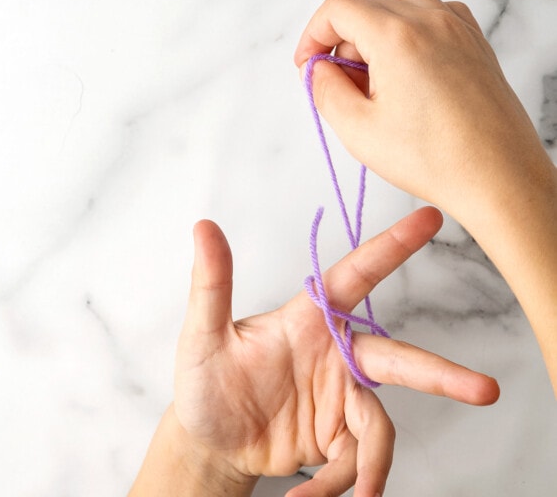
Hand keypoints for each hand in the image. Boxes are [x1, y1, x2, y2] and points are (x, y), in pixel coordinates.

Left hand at [174, 208, 497, 496]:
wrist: (209, 442)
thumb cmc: (206, 379)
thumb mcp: (202, 335)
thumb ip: (212, 282)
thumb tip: (204, 226)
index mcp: (310, 317)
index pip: (357, 274)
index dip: (392, 246)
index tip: (430, 217)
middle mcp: (336, 354)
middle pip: (398, 360)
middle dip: (441, 375)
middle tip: (485, 390)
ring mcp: (341, 397)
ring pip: (378, 428)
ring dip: (367, 467)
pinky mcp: (339, 438)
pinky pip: (357, 463)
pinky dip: (337, 486)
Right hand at [294, 0, 556, 393]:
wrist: (501, 179)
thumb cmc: (437, 159)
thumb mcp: (359, 131)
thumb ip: (326, 90)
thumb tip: (319, 69)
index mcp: (396, 35)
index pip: (338, 7)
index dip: (314, 33)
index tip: (310, 64)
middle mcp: (429, 19)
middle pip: (368, 6)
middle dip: (345, 41)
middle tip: (344, 86)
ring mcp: (458, 28)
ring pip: (400, 5)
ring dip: (378, 33)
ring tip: (379, 79)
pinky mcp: (476, 43)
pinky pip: (434, 16)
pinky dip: (412, 32)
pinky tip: (411, 72)